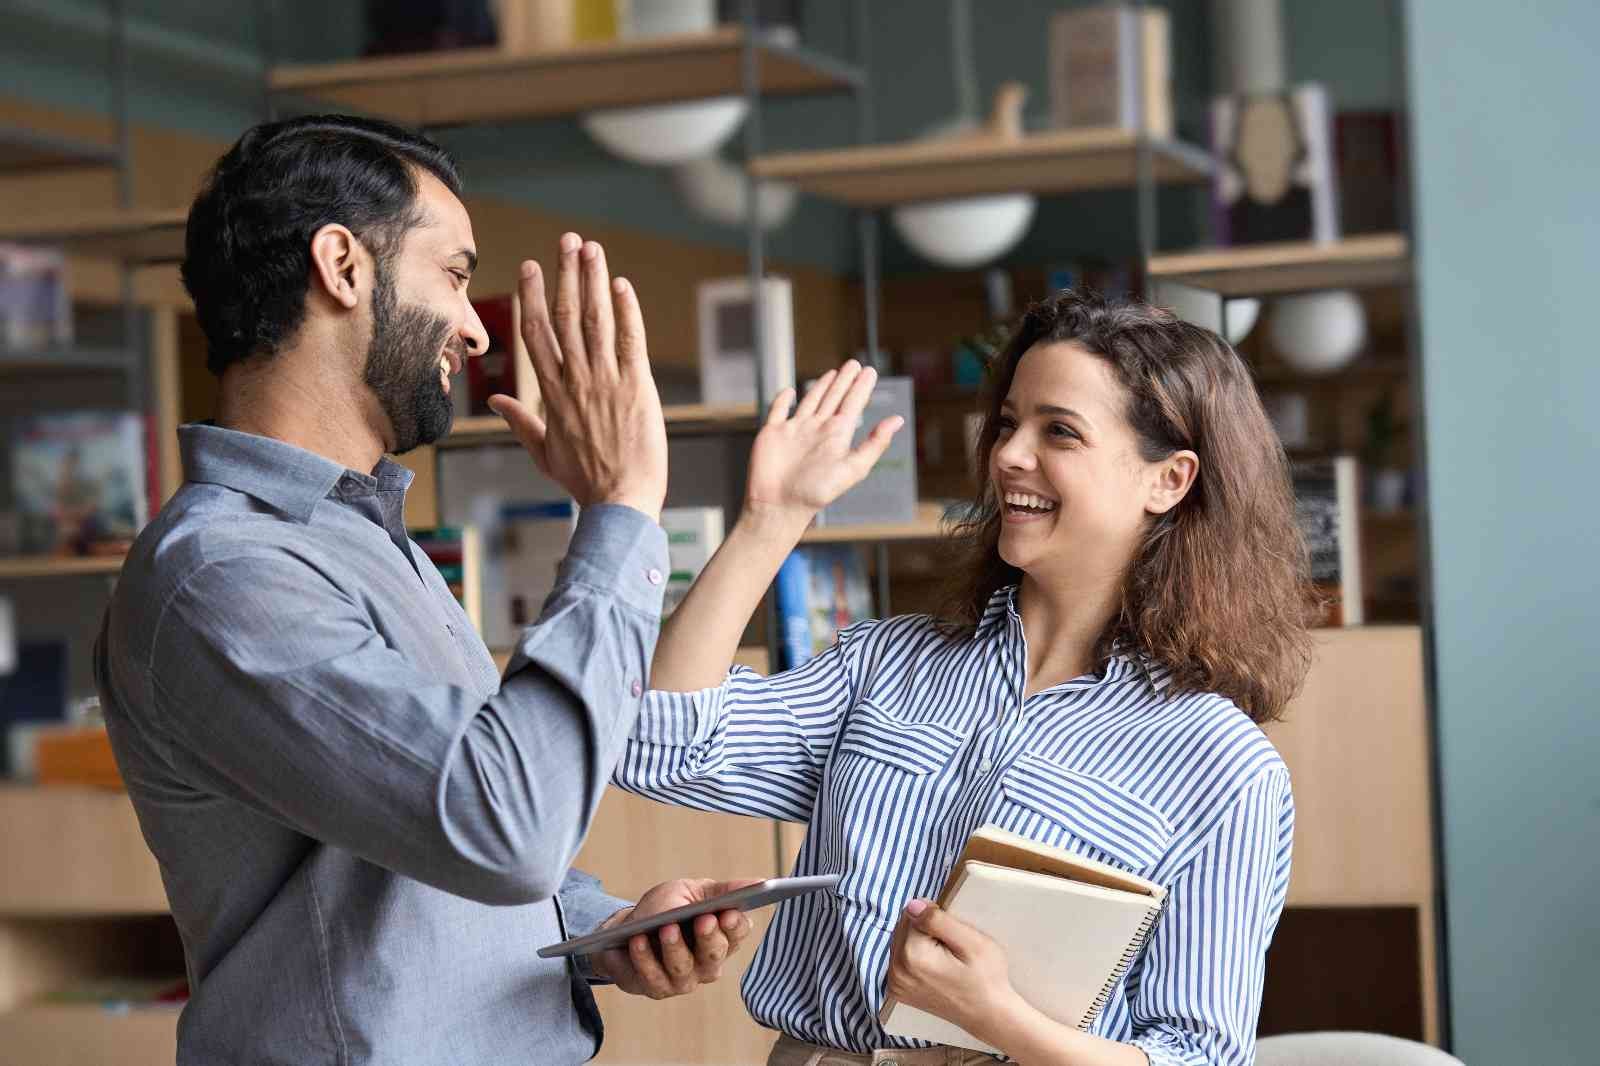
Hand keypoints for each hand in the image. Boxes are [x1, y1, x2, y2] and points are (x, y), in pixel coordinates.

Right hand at [488, 234, 667, 521]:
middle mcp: (575, 380)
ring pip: (595, 320)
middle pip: (564, 316)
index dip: (532, 296)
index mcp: (551, 394)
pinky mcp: (637, 387)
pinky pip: (630, 340)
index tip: (531, 266)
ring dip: (592, 280)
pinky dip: (626, 311)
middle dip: (565, 274)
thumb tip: (498, 400)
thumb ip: (521, 422)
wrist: (619, 502)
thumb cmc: (585, 481)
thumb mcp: (544, 453)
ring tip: (591, 248)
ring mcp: (606, 381)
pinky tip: (621, 285)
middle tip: (567, 240)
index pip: (536, 334)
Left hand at [587, 878, 759, 999]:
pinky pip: (653, 977)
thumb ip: (723, 890)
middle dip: (709, 937)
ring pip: (684, 968)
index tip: (729, 912)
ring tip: (666, 927)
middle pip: (715, 953)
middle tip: (704, 919)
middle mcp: (709, 963)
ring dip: (675, 948)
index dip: (735, 924)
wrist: (625, 931)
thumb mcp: (691, 892)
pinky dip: (645, 958)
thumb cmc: (665, 909)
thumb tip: (760, 882)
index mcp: (723, 935)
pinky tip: (638, 941)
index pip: (738, 932)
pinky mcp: (658, 989)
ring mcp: (684, 980)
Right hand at [743, 360, 903, 535]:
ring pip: (811, 401)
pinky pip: (778, 411)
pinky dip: (783, 400)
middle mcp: (817, 430)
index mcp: (836, 436)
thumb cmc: (816, 493)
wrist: (779, 506)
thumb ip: (874, 444)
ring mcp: (795, 430)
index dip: (862, 387)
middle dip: (845, 381)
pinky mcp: (773, 433)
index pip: (853, 404)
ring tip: (833, 373)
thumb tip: (898, 420)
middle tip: (855, 364)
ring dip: (822, 386)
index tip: (870, 371)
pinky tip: (789, 392)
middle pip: (834, 398)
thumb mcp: (853, 468)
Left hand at [885, 898, 1019, 1046]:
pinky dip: (915, 956)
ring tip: (945, 960)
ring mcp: (895, 983)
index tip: (954, 937)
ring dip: (919, 942)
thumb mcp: (972, 942)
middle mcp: (896, 971)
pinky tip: (935, 968)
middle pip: (903, 926)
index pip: (913, 913)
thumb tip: (912, 904)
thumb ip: (938, 920)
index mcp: (912, 956)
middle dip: (925, 929)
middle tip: (951, 949)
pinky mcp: (897, 990)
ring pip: (900, 940)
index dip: (936, 918)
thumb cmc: (986, 977)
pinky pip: (900, 957)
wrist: (988, 1014)